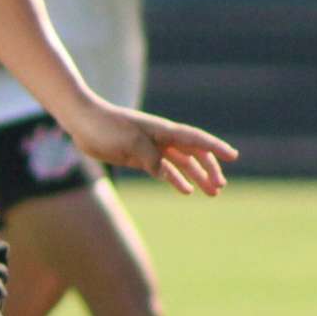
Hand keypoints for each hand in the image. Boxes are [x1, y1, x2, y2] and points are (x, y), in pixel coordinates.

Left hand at [66, 102, 238, 196]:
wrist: (83, 122)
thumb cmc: (106, 126)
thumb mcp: (130, 142)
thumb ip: (150, 158)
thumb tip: (165, 174)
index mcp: (163, 131)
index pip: (196, 139)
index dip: (215, 148)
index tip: (233, 156)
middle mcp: (162, 139)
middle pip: (194, 154)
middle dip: (209, 169)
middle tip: (220, 187)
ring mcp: (152, 148)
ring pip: (182, 163)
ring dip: (197, 176)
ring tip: (212, 193)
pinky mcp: (140, 158)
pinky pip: (164, 170)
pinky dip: (176, 179)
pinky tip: (185, 190)